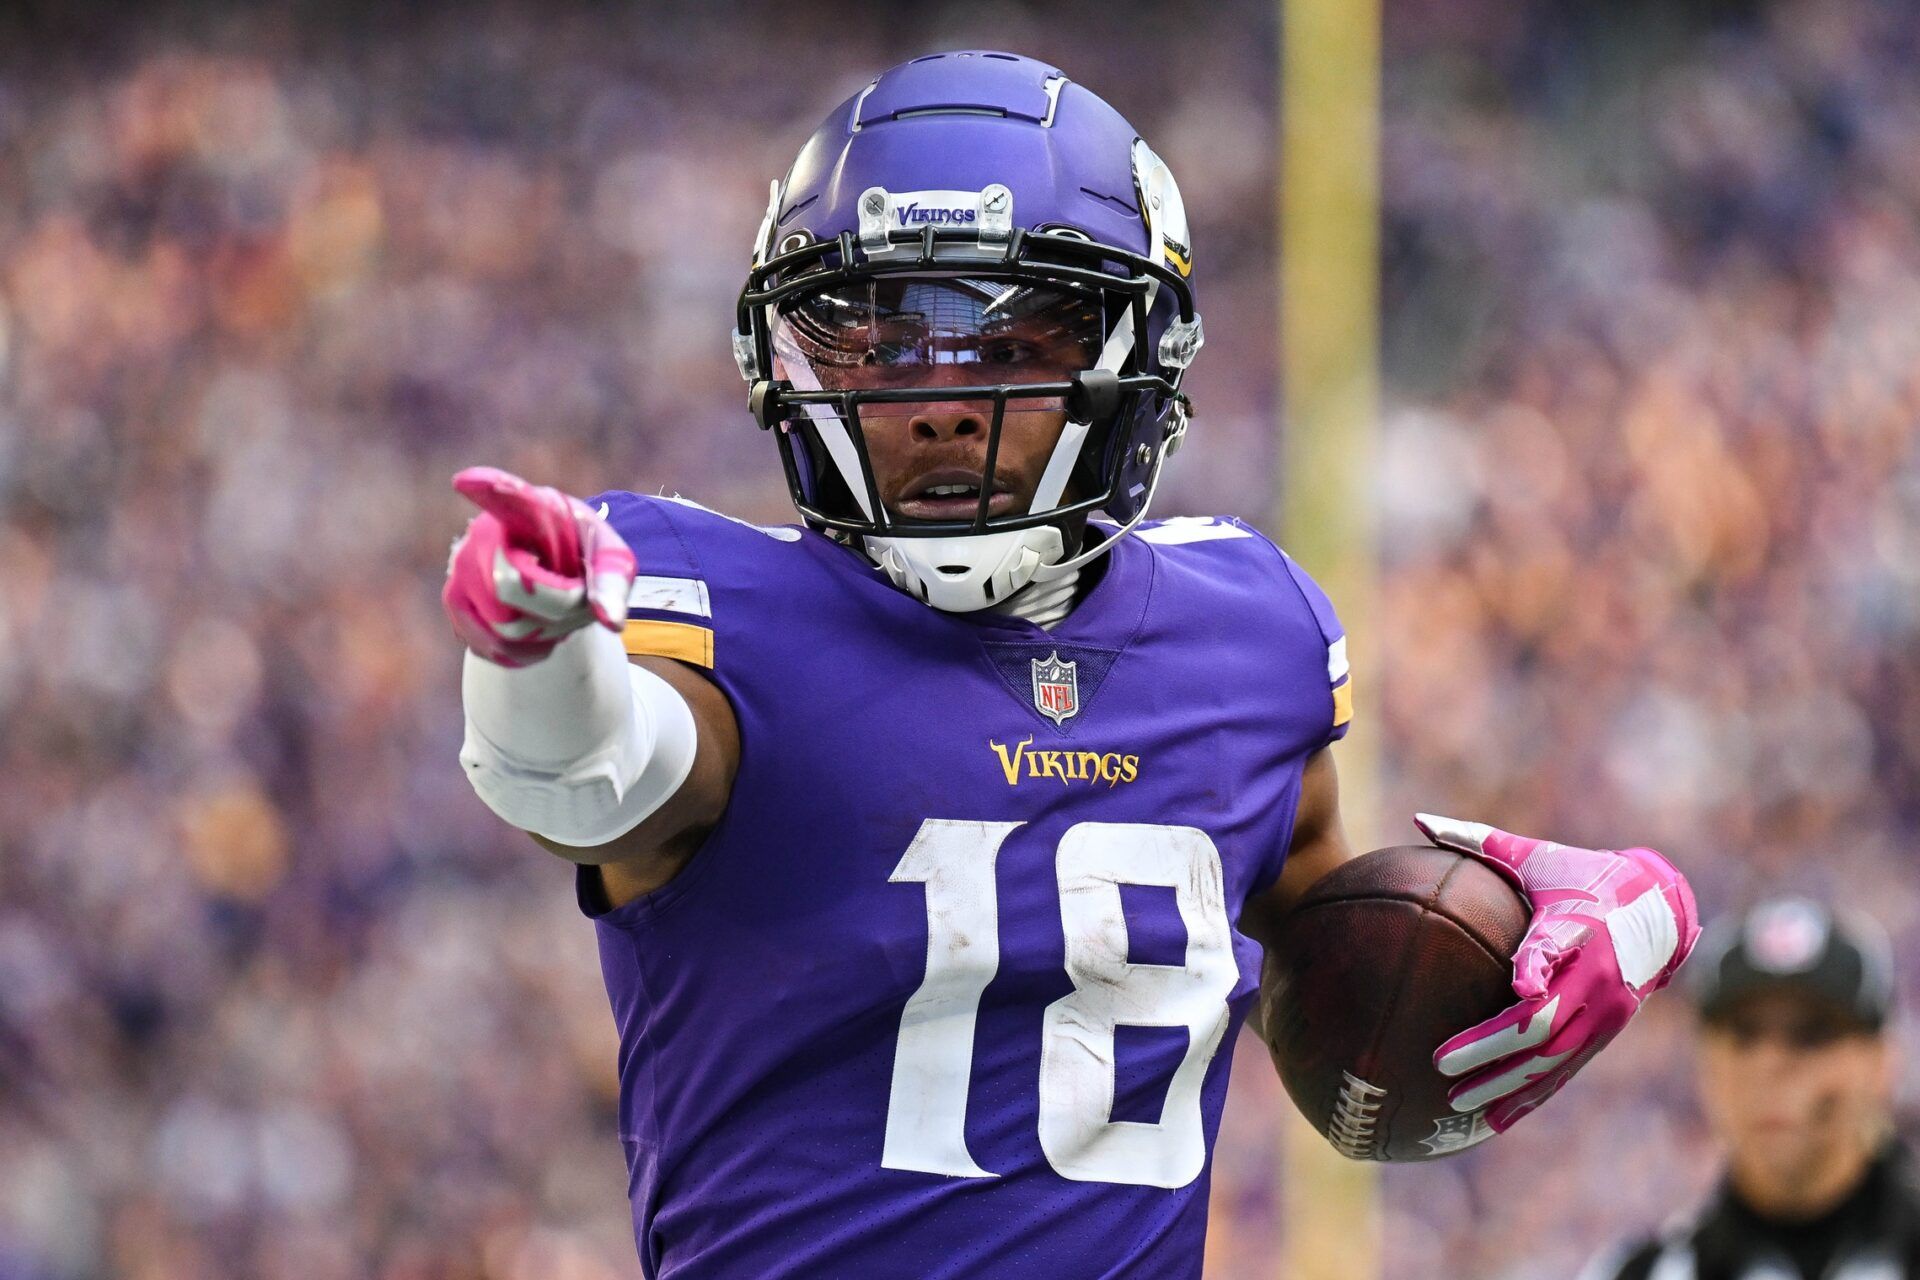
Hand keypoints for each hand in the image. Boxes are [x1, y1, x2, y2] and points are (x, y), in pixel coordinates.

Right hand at [442, 466, 634, 667]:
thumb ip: (614, 583)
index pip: (510, 498)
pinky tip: (535, 627)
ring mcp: (462, 567)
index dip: (489, 489)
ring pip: (506, 628)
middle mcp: (485, 532)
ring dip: (545, 633)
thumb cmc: (582, 554)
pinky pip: (496, 648)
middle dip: (558, 608)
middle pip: (516, 590)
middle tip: (574, 595)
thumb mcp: (609, 558)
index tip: (465, 481)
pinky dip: (526, 650)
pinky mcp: (455, 602)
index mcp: (531, 507)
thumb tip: (611, 622)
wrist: (550, 570)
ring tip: (554, 609)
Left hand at [1414, 814, 1699, 1132]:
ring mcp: (1605, 1011)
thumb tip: (1419, 819)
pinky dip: (1532, 1096)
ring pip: (1553, 1058)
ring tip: (1457, 1102)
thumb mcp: (1538, 856)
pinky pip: (1565, 1071)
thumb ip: (1478, 840)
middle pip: (1543, 1021)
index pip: (1554, 949)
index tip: (1516, 983)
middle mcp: (1594, 976)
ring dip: (1506, 1084)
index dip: (1535, 966)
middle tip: (1441, 1061)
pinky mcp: (1607, 1032)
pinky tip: (1495, 1119)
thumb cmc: (1583, 876)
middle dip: (1491, 1046)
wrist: (1661, 907)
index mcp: (1577, 927)